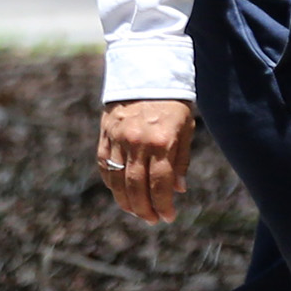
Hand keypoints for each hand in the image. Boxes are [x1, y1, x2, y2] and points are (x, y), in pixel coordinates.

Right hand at [97, 98, 197, 223]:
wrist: (146, 71)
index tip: (168, 217)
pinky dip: (111, 183)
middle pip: (136, 187)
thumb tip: (178, 190)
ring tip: (136, 211)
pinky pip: (104, 166)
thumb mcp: (185, 128)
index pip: (160, 183)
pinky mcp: (105, 134)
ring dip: (126, 201)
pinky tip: (120, 193)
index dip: (163, 205)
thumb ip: (181, 160)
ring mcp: (118, 138)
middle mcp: (137, 142)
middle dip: (144, 209)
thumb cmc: (172, 102)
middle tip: (151, 220)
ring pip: (117, 180)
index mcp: (162, 141)